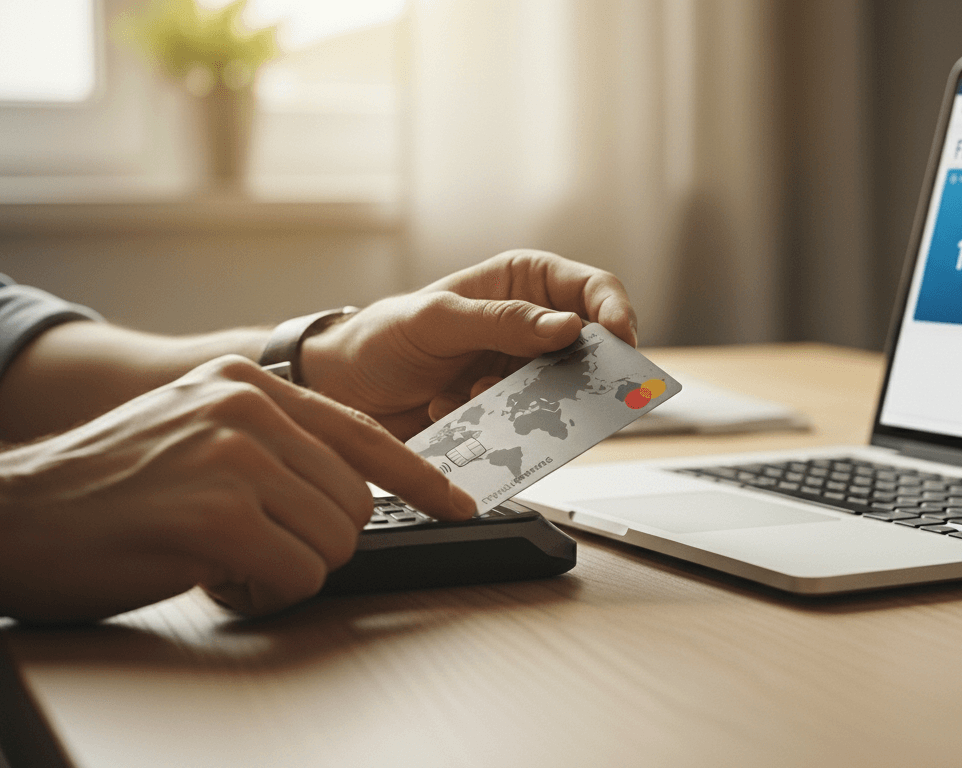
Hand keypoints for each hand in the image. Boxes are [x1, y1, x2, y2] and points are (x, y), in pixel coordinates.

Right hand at [0, 356, 475, 622]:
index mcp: (249, 384)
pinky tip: (213, 577)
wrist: (8, 516)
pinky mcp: (218, 513)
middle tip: (252, 549)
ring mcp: (234, 455)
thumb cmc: (102, 489)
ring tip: (224, 559)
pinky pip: (299, 576)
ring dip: (288, 571)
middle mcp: (249, 407)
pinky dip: (265, 594)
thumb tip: (348, 489)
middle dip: (316, 542)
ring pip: (336, 541)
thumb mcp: (194, 433)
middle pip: (356, 501)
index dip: (420, 477)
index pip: (365, 433)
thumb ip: (271, 445)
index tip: (457, 503)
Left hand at [301, 250, 636, 438]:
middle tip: (566, 388)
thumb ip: (502, 322)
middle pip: (593, 346)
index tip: (621, 340)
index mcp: (523, 282)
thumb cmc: (381, 337)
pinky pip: (537, 425)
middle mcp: (532, 325)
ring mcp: (522, 371)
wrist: (341, 391)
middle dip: (581, 370)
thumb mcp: (438, 320)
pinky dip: (511, 425)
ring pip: (567, 392)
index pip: (593, 289)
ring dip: (534, 402)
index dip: (616, 312)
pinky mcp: (508, 412)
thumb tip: (566, 326)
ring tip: (480, 396)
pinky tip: (465, 411)